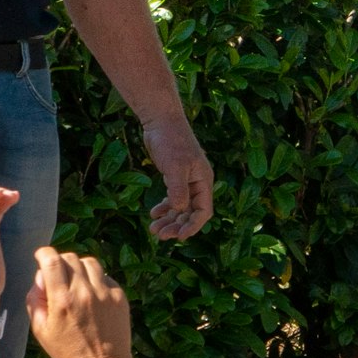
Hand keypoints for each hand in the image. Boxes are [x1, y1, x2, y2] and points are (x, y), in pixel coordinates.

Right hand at [27, 247, 135, 357]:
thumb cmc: (68, 352)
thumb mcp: (40, 330)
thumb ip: (34, 300)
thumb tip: (39, 277)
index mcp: (62, 300)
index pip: (51, 260)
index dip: (43, 253)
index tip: (41, 256)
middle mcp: (84, 292)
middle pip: (70, 258)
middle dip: (59, 262)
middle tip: (57, 276)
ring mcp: (105, 293)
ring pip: (89, 262)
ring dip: (79, 268)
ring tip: (75, 283)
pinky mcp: (120, 296)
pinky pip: (105, 277)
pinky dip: (96, 280)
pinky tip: (92, 296)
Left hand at [142, 117, 214, 240]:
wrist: (161, 120)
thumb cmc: (171, 141)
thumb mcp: (175, 166)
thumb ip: (178, 189)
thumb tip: (178, 210)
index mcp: (203, 181)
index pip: (204, 211)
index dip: (193, 226)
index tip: (179, 237)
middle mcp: (197, 183)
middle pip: (191, 212)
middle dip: (177, 225)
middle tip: (160, 235)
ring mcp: (185, 180)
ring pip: (180, 207)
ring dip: (169, 220)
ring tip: (154, 229)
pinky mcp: (173, 177)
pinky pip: (172, 198)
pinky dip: (164, 208)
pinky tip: (154, 214)